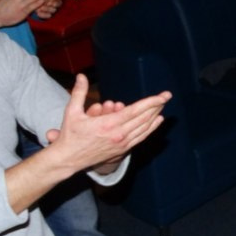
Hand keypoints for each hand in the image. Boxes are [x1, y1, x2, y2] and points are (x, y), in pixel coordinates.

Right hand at [43, 73, 170, 172]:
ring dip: (155, 116)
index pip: (136, 111)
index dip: (151, 102)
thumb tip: (81, 76)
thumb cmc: (70, 135)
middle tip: (166, 97)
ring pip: (144, 128)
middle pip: (144, 118)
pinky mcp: (122, 150)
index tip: (162, 96)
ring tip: (163, 106)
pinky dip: (151, 129)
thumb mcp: (72, 112)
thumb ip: (79, 93)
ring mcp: (122, 144)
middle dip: (157, 106)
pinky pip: (141, 137)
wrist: (68, 159)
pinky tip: (157, 121)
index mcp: (108, 124)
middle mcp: (118, 135)